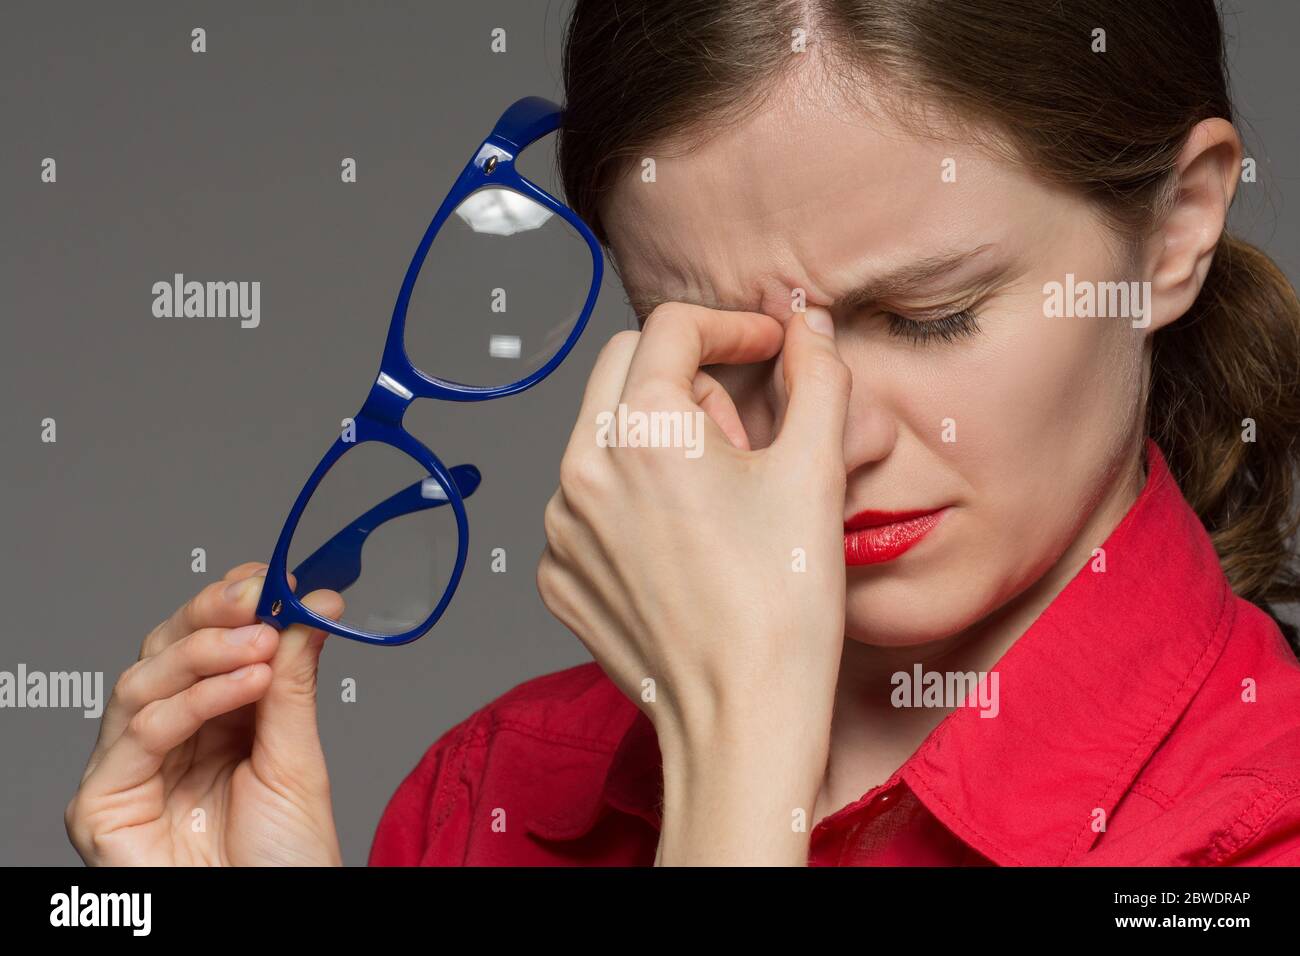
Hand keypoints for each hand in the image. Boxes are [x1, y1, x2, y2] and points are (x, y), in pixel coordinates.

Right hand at [66, 562, 344, 865]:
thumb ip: (295, 681)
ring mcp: (129, 769)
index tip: (276, 578)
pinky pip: (141, 733)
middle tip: (264, 595)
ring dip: (207, 652)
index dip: (231, 604)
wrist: (278, 917)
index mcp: (211, 720)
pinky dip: (193, 700)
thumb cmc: (285, 857)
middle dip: (213, 615)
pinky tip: (245, 682)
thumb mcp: (298, 756)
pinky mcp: (104, 804)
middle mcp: (165, 739)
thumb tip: (311, 605)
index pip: (204, 641)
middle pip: (165, 651)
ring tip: (264, 642)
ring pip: (144, 681)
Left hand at [537, 303, 851, 863]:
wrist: (741, 721)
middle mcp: (580, 467)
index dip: (731, 324)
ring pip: (601, 436)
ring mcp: (559, 525)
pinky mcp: (557, 573)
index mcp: (641, 427)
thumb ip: (816, 378)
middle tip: (743, 431)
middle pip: (624, 367)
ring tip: (717, 499)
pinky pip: (586, 503)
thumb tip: (809, 328)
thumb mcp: (815, 472)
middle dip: (685, 375)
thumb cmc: (783, 603)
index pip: (672, 326)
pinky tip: (681, 545)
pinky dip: (629, 500)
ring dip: (654, 439)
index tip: (768, 347)